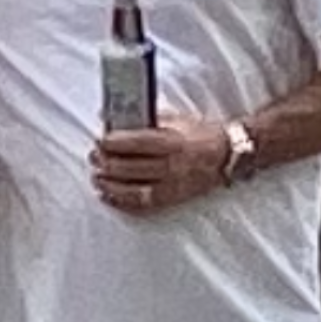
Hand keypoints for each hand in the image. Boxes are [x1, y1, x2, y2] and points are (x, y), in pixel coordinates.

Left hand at [91, 117, 231, 214]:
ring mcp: (172, 186)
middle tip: (95, 157)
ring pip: (134, 190)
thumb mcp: (177, 119)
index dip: (116, 143)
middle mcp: (173, 166)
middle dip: (108, 163)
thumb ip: (148, 119)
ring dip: (110, 184)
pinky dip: (122, 202)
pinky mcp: (172, 200)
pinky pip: (143, 205)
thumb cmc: (199, 134)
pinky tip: (108, 196)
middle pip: (132, 168)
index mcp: (174, 141)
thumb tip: (115, 116)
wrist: (226, 156)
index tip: (101, 140)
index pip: (139, 143)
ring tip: (97, 177)